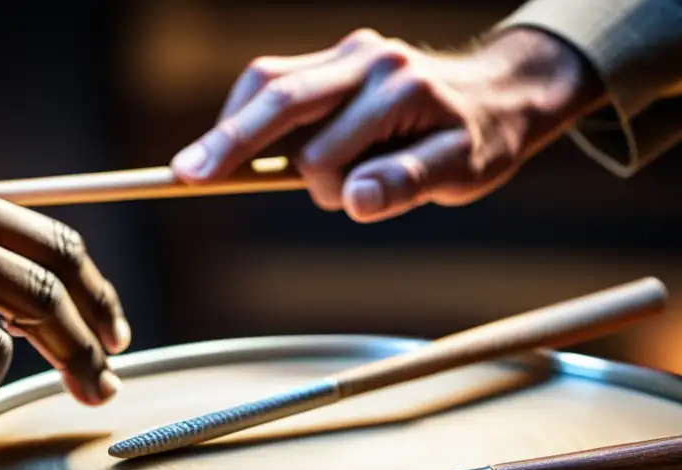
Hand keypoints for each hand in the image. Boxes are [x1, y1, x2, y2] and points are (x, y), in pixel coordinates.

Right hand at [171, 27, 602, 221]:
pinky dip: (249, 113)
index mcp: (400, 89)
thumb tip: (354, 199)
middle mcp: (367, 59)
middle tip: (183, 175)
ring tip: (201, 166)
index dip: (317, 185)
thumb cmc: (479, 140)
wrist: (498, 93)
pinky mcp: (333, 58)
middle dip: (229, 138)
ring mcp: (347, 53)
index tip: (331, 203)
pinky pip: (276, 80)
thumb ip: (408, 183)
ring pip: (268, 80)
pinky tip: (237, 143)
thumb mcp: (461, 170)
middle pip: (279, 94)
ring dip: (234, 126)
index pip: (328, 147)